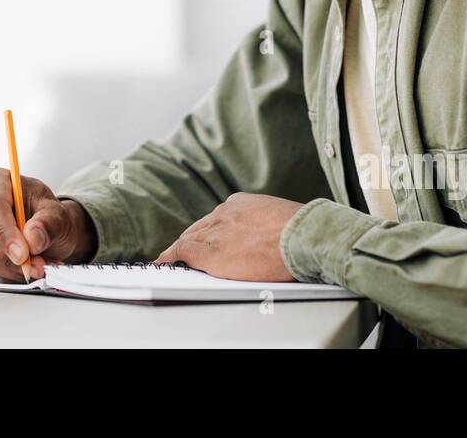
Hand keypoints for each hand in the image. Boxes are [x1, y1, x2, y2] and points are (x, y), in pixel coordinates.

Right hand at [0, 167, 97, 282]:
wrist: (47, 231)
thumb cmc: (48, 215)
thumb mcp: (58, 214)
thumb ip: (48, 223)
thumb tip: (33, 237)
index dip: (5, 232)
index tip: (23, 253)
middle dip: (8, 256)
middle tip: (36, 266)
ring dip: (12, 268)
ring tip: (39, 268)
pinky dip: (9, 274)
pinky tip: (28, 270)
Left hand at [154, 193, 304, 281]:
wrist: (302, 236)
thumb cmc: (302, 231)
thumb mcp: (281, 218)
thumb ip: (266, 224)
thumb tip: (271, 237)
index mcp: (241, 204)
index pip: (217, 219)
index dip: (208, 232)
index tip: (205, 239)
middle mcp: (224, 214)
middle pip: (198, 228)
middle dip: (190, 240)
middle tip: (180, 252)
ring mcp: (216, 232)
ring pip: (188, 240)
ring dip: (179, 251)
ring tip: (169, 260)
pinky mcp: (210, 254)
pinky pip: (182, 253)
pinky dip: (170, 258)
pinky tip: (164, 264)